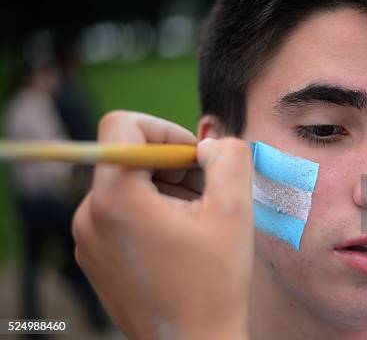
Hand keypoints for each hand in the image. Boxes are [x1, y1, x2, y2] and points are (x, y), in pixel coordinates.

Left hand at [72, 111, 252, 339]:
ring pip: (128, 184)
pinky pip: (122, 211)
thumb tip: (212, 142)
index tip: (195, 158)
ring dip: (167, 188)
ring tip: (199, 219)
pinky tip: (183, 237)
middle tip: (208, 192)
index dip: (165, 129)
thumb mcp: (233, 211)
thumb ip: (229, 157)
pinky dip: (154, 210)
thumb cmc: (213, 285)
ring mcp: (88, 239)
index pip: (122, 125)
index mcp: (115, 200)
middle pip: (128, 156)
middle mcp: (88, 216)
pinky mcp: (96, 256)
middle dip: (173, 164)